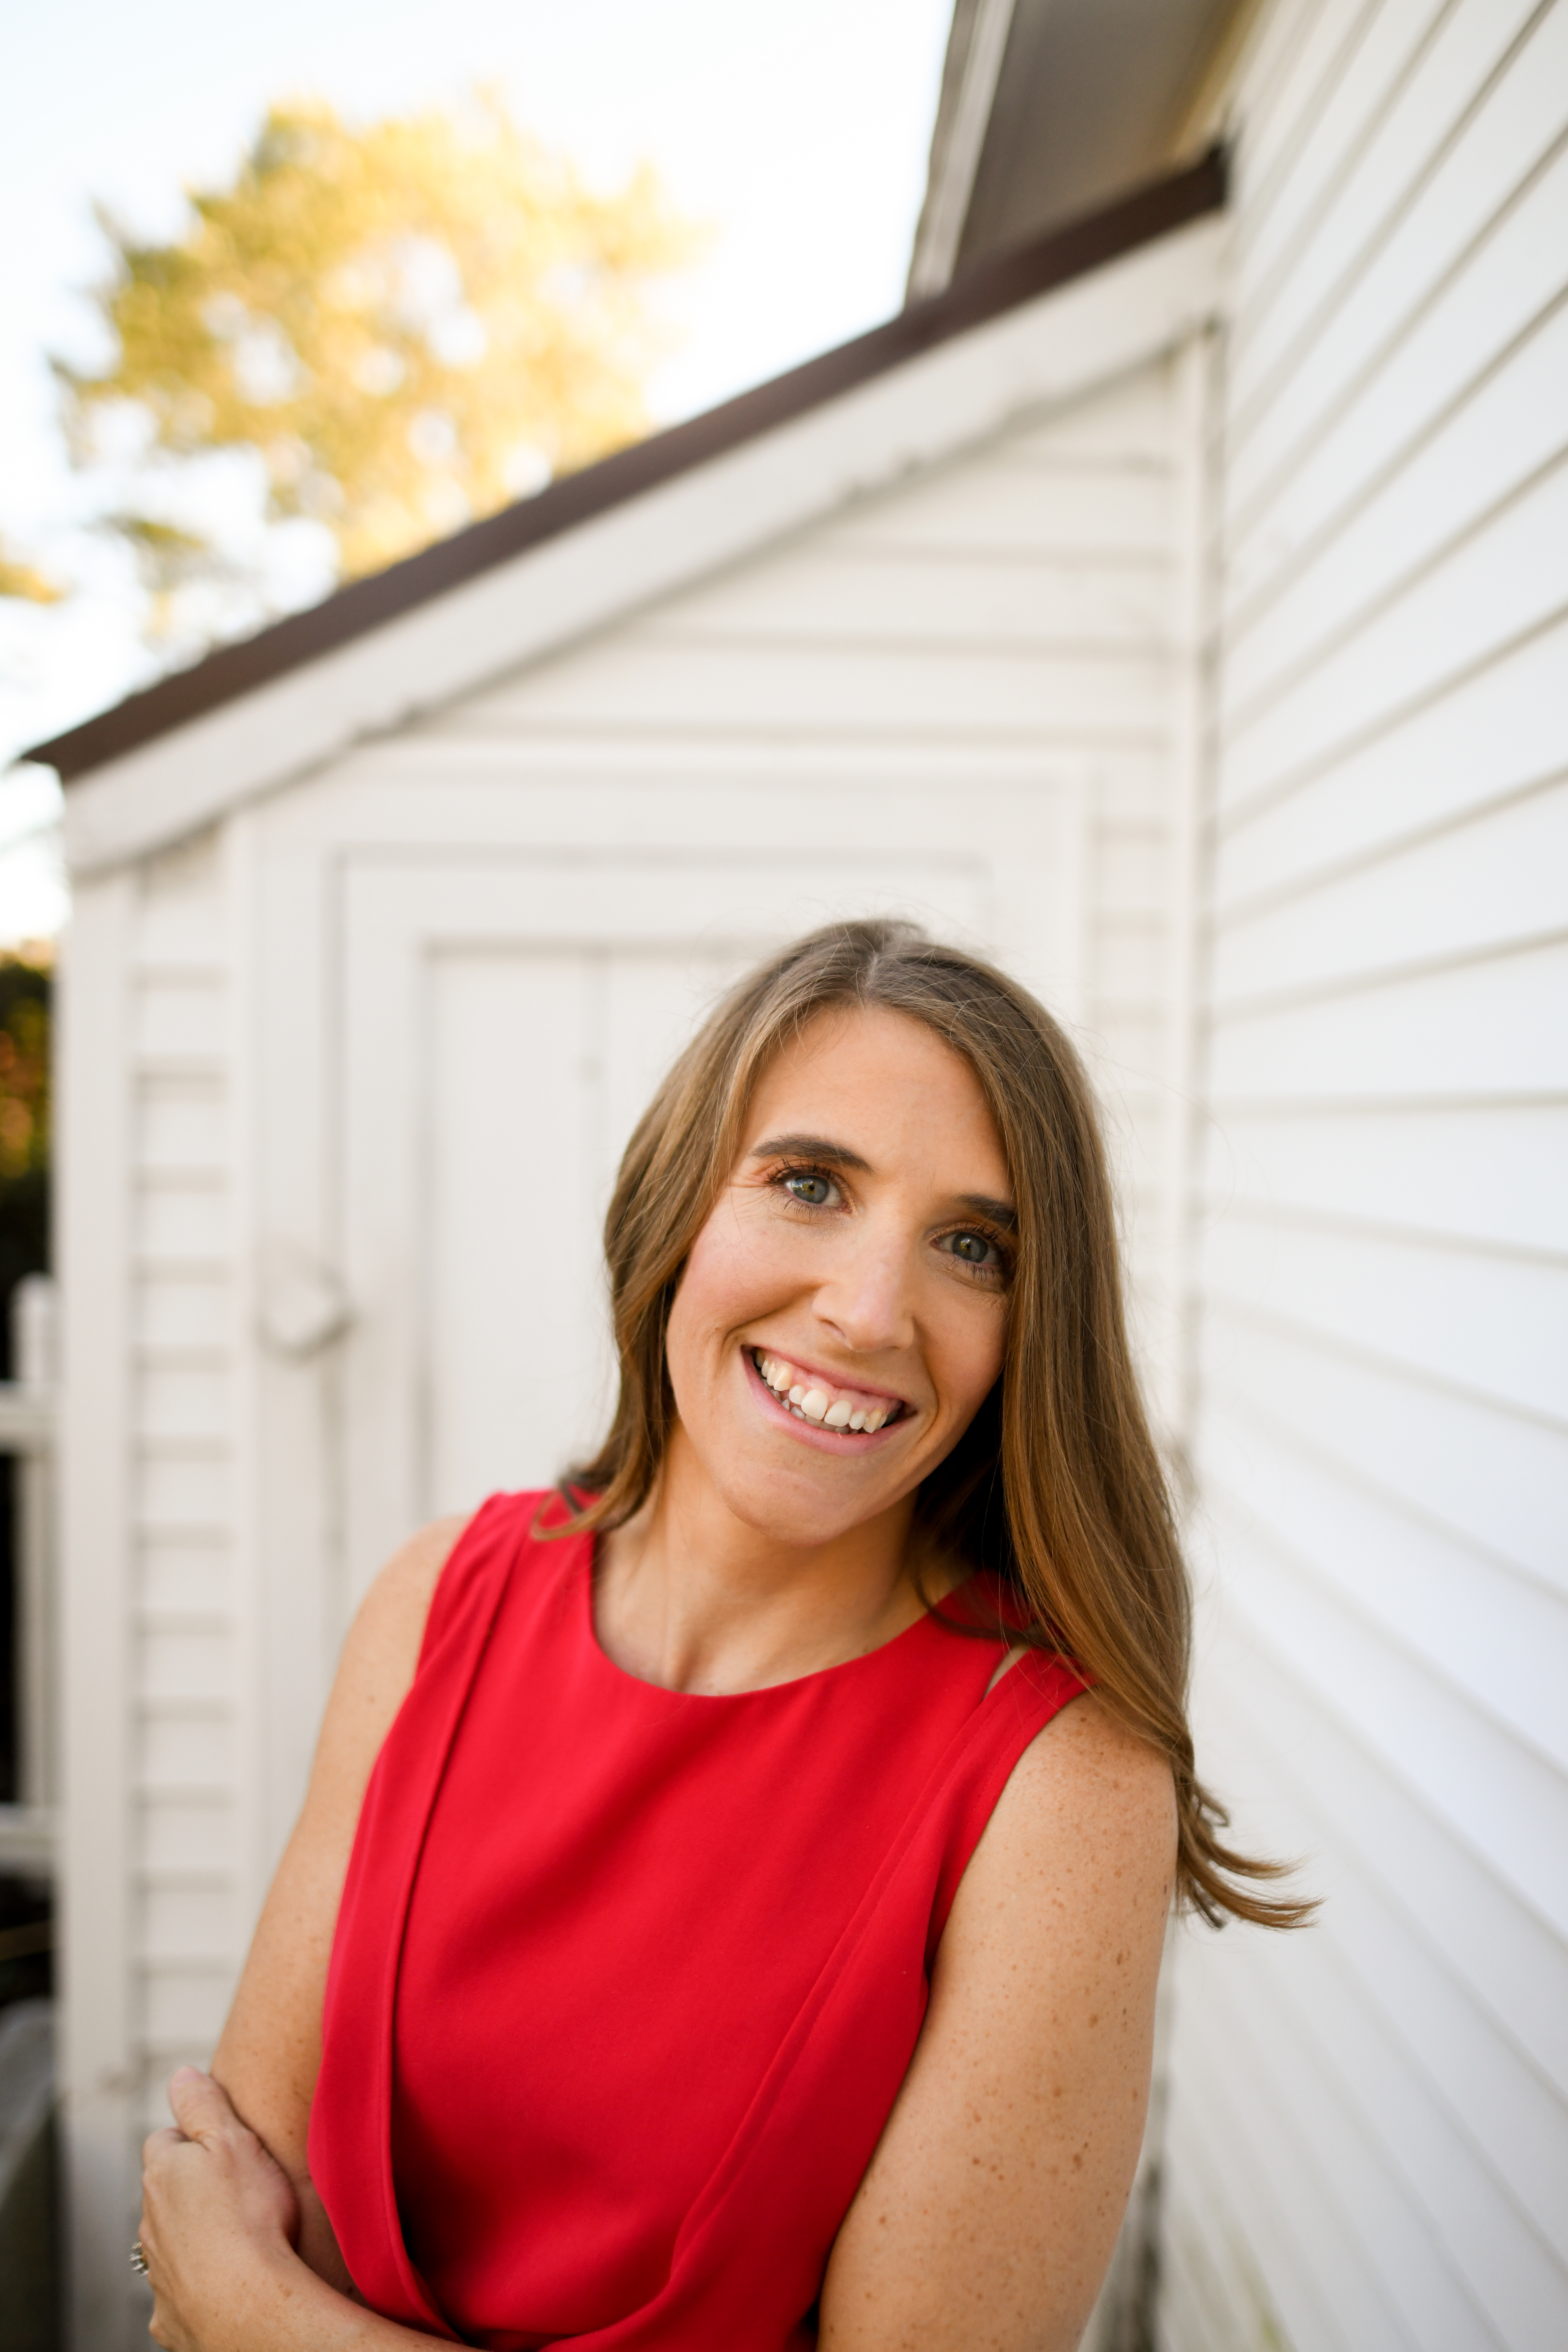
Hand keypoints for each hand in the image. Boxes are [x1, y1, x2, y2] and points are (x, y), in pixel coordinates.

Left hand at [140, 2068, 301, 2350]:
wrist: (249, 2307)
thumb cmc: (248, 2218)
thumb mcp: (232, 2140)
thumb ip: (203, 2105)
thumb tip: (179, 2074)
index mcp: (163, 2176)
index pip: (164, 2141)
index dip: (193, 2138)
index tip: (221, 2144)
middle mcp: (151, 2225)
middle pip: (164, 2193)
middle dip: (189, 2188)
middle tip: (233, 2189)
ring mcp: (158, 2274)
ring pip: (169, 2243)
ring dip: (193, 2236)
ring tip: (234, 2237)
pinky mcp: (170, 2316)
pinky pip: (180, 2292)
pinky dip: (197, 2284)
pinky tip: (226, 2283)